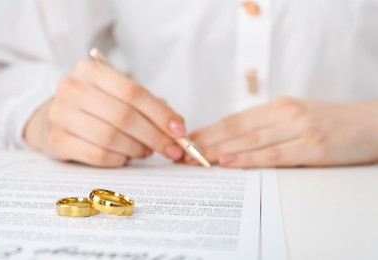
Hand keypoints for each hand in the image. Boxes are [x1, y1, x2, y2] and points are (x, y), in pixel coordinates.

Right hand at [24, 61, 185, 166]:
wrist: (53, 117)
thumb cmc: (96, 106)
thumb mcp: (119, 96)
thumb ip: (148, 106)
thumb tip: (176, 127)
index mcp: (91, 71)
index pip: (134, 93)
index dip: (161, 114)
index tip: (180, 131)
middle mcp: (72, 89)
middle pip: (124, 117)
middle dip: (155, 136)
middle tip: (172, 149)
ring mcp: (60, 115)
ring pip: (111, 138)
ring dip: (137, 149)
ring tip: (147, 151)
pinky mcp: (56, 141)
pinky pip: (97, 155)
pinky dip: (119, 159)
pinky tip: (126, 157)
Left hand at [189, 97, 377, 167]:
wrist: (371, 123)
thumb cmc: (330, 122)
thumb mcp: (296, 116)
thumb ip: (268, 125)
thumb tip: (235, 140)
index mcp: (278, 106)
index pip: (235, 119)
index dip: (209, 130)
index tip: (188, 140)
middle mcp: (284, 113)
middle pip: (236, 129)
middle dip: (206, 141)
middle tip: (182, 152)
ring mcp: (298, 128)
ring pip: (249, 141)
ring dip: (219, 151)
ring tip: (196, 159)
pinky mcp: (312, 146)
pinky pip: (273, 154)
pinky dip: (248, 159)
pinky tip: (228, 163)